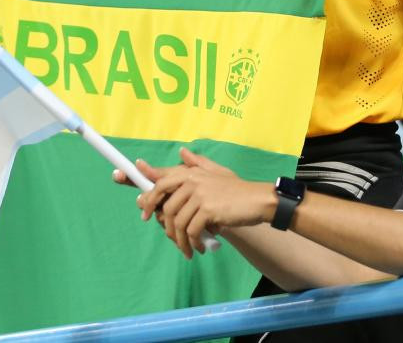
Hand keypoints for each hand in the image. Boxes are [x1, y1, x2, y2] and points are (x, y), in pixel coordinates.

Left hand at [131, 148, 272, 258]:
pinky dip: (193, 243)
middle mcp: (191, 180)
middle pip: (166, 207)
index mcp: (190, 172)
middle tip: (172, 240)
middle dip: (166, 227)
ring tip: (187, 249)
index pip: (160, 182)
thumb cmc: (236, 190)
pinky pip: (191, 230)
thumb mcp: (216, 172)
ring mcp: (199, 194)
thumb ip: (197, 163)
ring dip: (181, 241)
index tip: (144, 213)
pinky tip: (199, 249)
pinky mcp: (208, 209)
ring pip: (178, 222)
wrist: (258, 200)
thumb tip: (181, 151)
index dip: (148, 198)